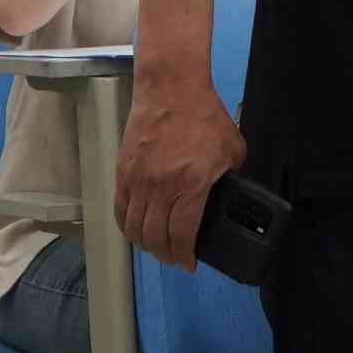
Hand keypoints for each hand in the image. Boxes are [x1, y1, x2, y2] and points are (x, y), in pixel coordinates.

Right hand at [115, 80, 243, 265]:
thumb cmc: (204, 115)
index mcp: (191, 185)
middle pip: (155, 237)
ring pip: (134, 228)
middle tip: (173, 258)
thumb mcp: (233, 149)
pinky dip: (127, 225)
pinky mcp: (123, 171)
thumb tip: (230, 196)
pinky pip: (120, 209)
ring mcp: (139, 180)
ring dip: (144, 244)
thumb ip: (231, 178)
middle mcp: (161, 187)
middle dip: (165, 254)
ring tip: (155, 247)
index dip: (184, 257)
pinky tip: (135, 229)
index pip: (182, 235)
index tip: (188, 264)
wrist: (172, 88)